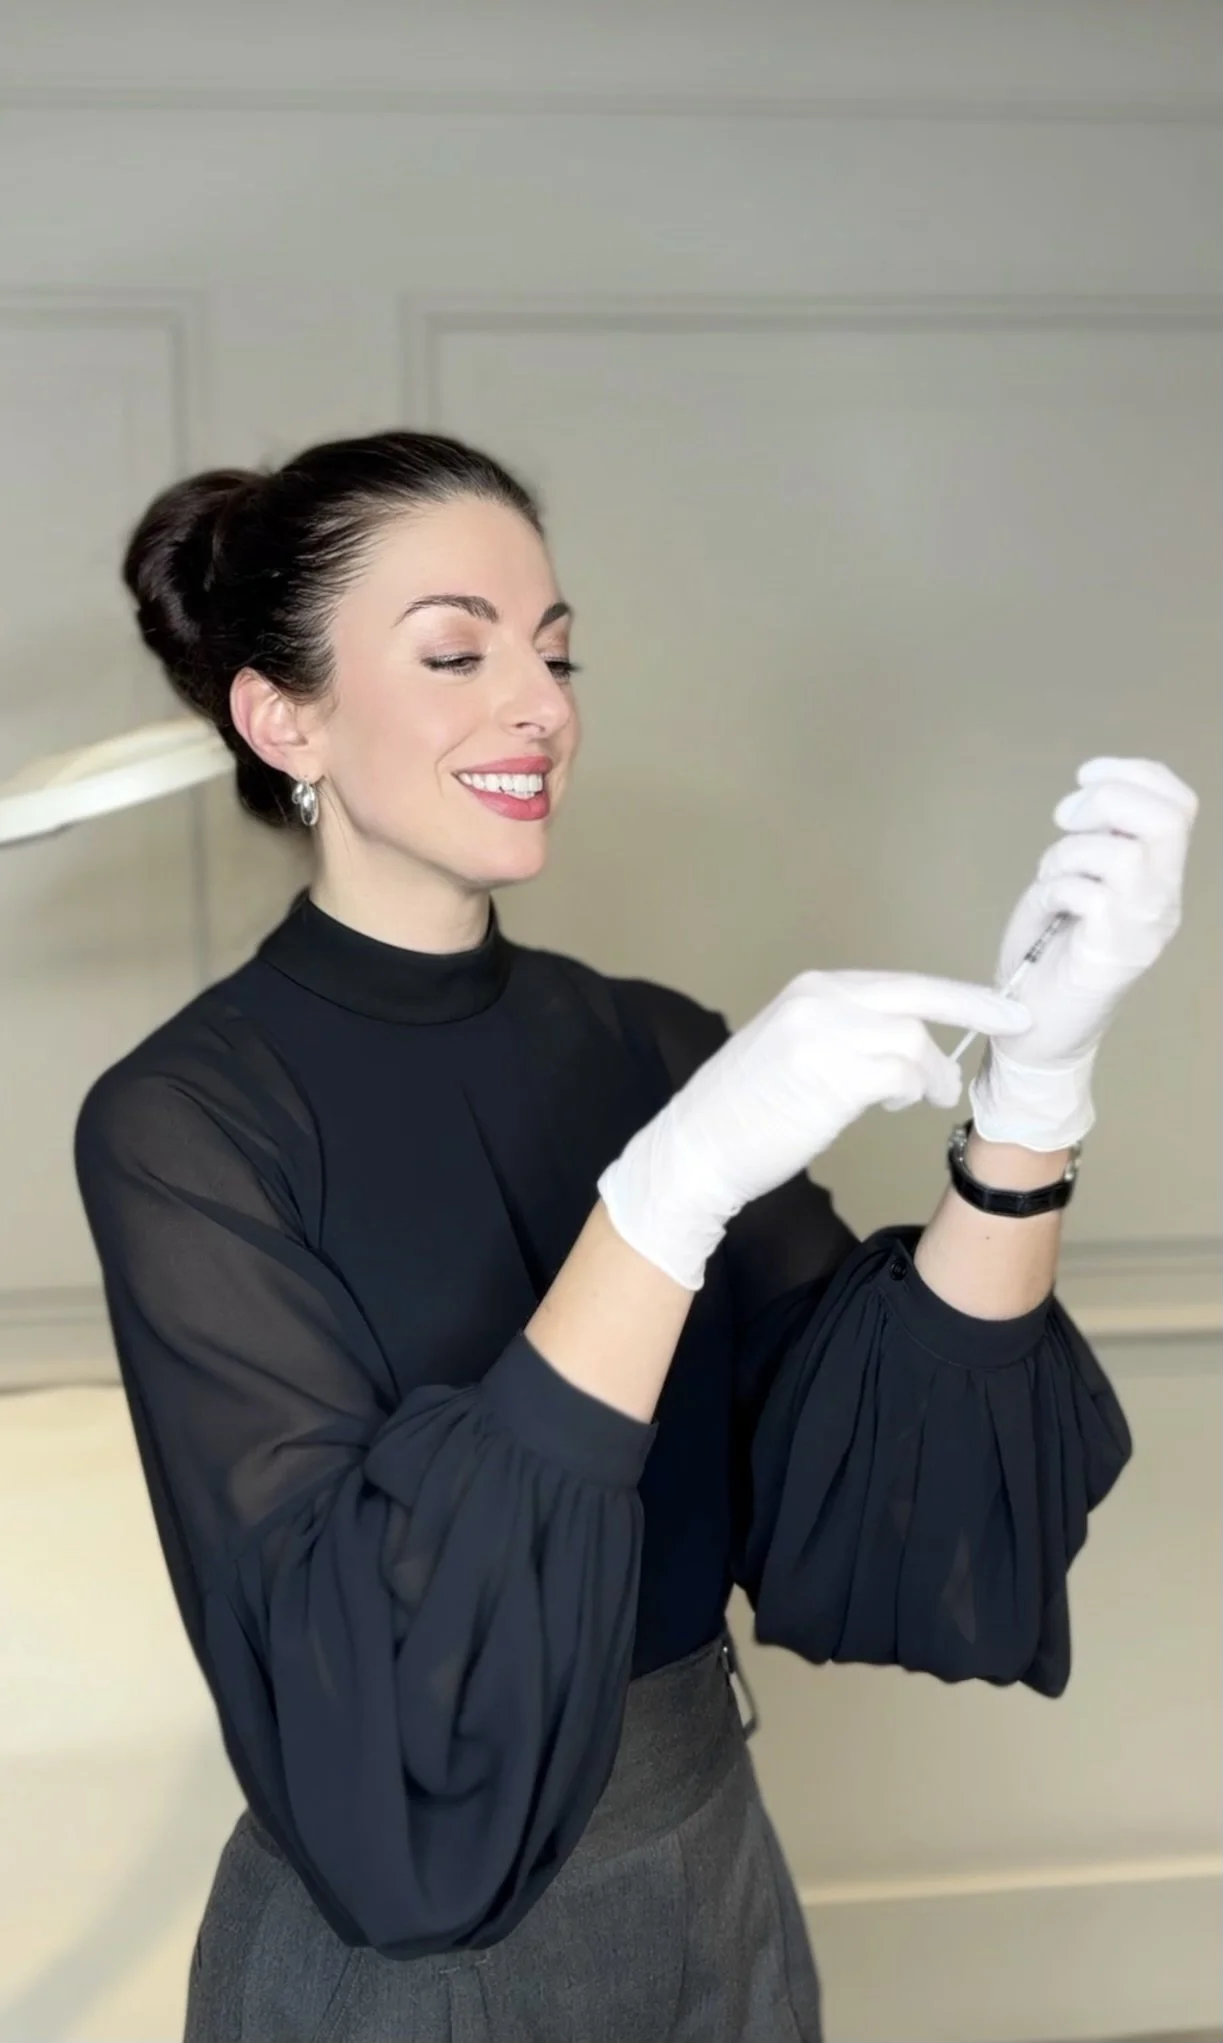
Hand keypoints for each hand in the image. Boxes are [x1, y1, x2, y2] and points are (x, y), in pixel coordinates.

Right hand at [598, 970, 1029, 1290]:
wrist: (696, 1148)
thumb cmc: (744, 1111)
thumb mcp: (791, 1047)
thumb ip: (843, 1032)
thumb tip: (905, 1041)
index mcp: (812, 991)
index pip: (901, 984)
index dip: (958, 996)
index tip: (1002, 1005)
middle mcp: (818, 1002)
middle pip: (918, 998)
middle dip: (976, 1010)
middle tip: (1017, 1024)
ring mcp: (823, 1037)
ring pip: (912, 1042)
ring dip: (931, 1074)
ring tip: (927, 1096)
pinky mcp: (830, 1078)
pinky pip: (897, 1077)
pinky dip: (908, 1092)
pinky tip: (893, 1106)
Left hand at [971, 756, 1198, 1150]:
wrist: (1036, 1035)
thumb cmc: (1048, 957)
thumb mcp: (1079, 881)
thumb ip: (1099, 842)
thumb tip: (1095, 795)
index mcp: (1159, 881)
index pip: (1179, 804)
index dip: (1134, 773)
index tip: (1086, 776)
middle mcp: (1162, 904)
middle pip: (1164, 818)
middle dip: (1105, 800)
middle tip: (1066, 822)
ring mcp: (1141, 929)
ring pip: (1120, 852)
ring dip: (1069, 853)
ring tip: (1051, 883)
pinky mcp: (1110, 953)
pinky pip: (1087, 892)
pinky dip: (1054, 890)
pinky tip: (1047, 914)